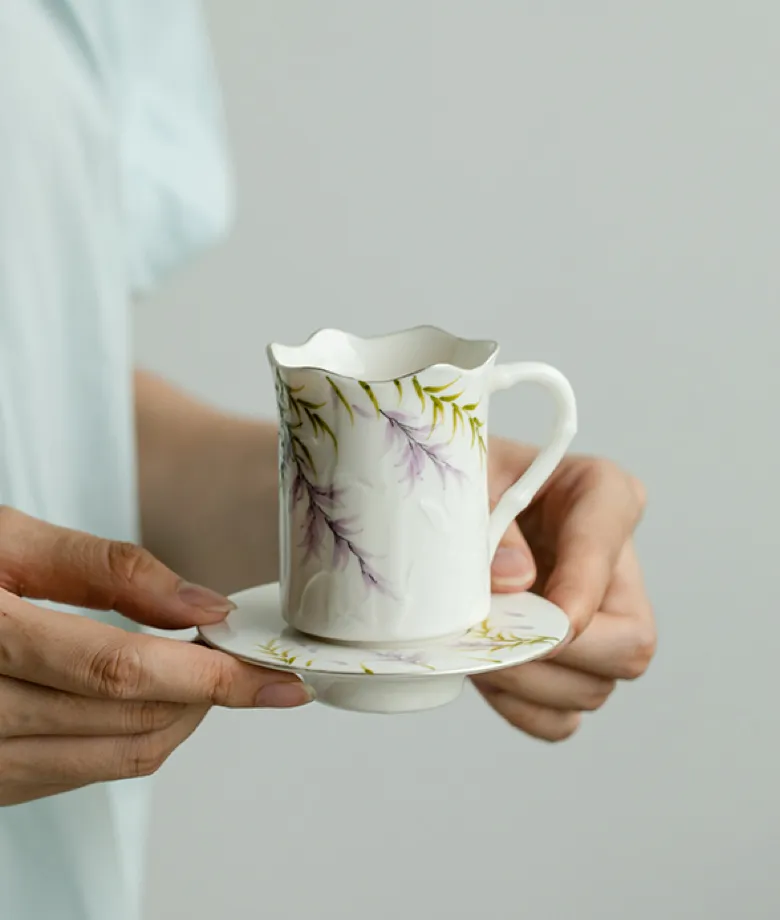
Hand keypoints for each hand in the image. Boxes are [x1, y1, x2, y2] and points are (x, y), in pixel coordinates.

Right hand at [0, 507, 311, 805]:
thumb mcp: (8, 537)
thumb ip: (110, 570)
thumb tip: (203, 606)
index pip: (121, 673)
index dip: (213, 679)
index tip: (278, 680)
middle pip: (126, 723)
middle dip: (206, 696)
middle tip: (243, 660)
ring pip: (110, 759)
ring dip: (178, 720)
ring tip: (200, 675)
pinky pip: (75, 773)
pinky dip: (129, 738)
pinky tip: (143, 698)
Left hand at [476, 440, 655, 740]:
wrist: (446, 505)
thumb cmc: (464, 481)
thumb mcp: (470, 482)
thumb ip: (493, 530)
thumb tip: (514, 583)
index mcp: (602, 493)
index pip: (608, 542)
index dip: (582, 590)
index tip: (546, 619)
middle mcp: (617, 564)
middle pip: (630, 643)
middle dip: (554, 654)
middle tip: (488, 640)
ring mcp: (602, 622)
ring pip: (595, 688)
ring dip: (526, 683)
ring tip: (474, 649)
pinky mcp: (573, 665)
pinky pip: (562, 718)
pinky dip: (521, 708)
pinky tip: (487, 674)